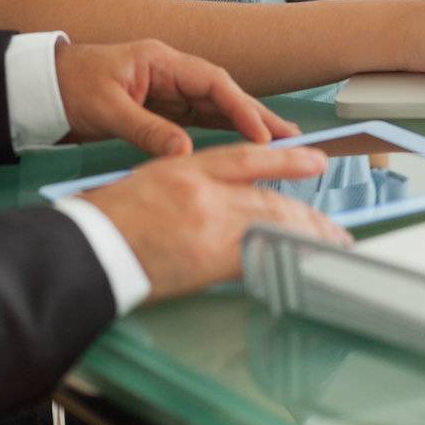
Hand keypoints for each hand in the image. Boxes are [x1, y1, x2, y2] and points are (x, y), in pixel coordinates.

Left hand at [54, 38, 300, 155]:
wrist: (45, 85)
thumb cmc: (72, 86)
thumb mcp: (107, 108)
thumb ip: (146, 129)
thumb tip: (184, 152)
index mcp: (161, 61)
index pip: (212, 82)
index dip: (240, 106)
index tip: (262, 132)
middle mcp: (172, 73)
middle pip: (224, 93)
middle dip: (257, 115)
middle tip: (292, 138)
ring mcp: (170, 91)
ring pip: (217, 109)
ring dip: (247, 126)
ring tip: (281, 146)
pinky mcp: (164, 109)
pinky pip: (201, 121)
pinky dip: (226, 133)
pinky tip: (246, 147)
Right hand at [83, 141, 351, 301]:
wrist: (92, 245)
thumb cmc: (109, 217)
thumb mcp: (150, 181)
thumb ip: (188, 186)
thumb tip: (217, 202)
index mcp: (188, 168)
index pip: (247, 158)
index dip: (285, 159)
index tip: (313, 159)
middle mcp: (205, 191)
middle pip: (268, 198)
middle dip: (305, 212)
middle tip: (332, 224)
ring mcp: (210, 224)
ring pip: (271, 226)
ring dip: (304, 237)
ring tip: (328, 245)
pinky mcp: (210, 259)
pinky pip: (259, 258)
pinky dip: (283, 261)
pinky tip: (299, 266)